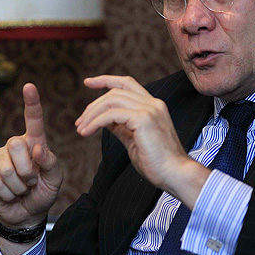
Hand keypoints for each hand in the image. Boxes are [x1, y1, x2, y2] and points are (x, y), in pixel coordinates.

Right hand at [0, 83, 62, 228]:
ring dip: (18, 186)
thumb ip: (50, 163)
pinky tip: (9, 193)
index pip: (34, 120)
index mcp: (35, 142)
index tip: (29, 86)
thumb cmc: (43, 192)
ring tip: (21, 188)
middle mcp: (15, 145)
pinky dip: (7, 193)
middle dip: (27, 171)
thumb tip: (37, 148)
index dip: (32, 103)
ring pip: (6, 168)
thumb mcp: (55, 179)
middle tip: (31, 181)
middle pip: (16, 145)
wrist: (26, 213)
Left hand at [75, 75, 209, 207]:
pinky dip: (95, 122)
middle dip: (93, 105)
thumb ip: (121, 126)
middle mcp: (153, 103)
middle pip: (115, 91)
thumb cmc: (156, 162)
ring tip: (81, 129)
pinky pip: (112, 115)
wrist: (175, 174)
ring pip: (111, 100)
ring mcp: (150, 109)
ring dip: (92, 114)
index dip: (106, 80)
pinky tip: (86, 132)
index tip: (88, 82)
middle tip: (80, 122)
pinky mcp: (144, 119)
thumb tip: (104, 121)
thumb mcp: (134, 140)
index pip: (127, 83)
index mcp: (153, 106)